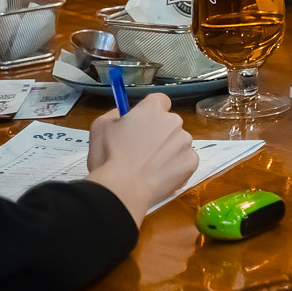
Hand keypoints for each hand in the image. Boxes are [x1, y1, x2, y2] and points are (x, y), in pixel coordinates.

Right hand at [86, 94, 198, 226]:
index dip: (149, 112)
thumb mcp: (100, 127)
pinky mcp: (191, 162)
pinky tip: (156, 176)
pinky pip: (183, 161)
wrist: (123, 189)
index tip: (141, 123)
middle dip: (157, 134)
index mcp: (152, 110)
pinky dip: (173, 168)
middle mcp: (173, 122)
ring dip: (165, 152)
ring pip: (177, 143)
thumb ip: (115, 114)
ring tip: (146, 167)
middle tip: (139, 151)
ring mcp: (185, 142)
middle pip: (168, 124)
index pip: (159, 101)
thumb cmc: (109, 159)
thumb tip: (123, 114)